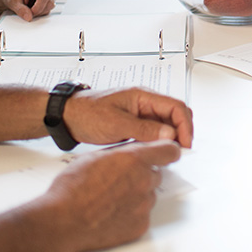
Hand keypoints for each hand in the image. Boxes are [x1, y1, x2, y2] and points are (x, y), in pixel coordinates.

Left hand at [0, 0, 57, 20]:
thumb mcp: (12, 2)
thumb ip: (21, 10)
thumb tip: (29, 17)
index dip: (39, 7)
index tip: (30, 14)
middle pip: (50, 1)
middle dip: (39, 10)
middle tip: (27, 12)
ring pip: (51, 4)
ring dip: (41, 10)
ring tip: (29, 7)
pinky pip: (50, 5)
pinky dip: (42, 9)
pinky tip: (34, 6)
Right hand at [43, 140, 182, 251]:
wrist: (64, 221)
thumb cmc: (73, 189)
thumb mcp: (94, 157)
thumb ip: (119, 153)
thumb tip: (129, 153)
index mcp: (135, 160)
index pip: (169, 151)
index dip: (167, 152)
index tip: (164, 154)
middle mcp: (144, 182)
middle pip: (155, 175)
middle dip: (142, 176)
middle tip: (119, 181)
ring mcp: (144, 206)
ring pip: (148, 196)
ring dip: (136, 196)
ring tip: (110, 200)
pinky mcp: (140, 226)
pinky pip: (141, 216)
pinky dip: (130, 215)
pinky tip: (111, 214)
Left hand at [66, 88, 193, 147]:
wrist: (67, 116)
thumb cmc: (87, 114)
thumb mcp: (116, 124)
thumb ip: (144, 130)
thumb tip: (169, 135)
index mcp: (143, 96)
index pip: (176, 107)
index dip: (185, 126)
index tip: (185, 145)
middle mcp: (145, 103)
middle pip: (175, 114)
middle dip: (182, 132)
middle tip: (180, 152)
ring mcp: (140, 113)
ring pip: (166, 124)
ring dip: (170, 138)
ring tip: (167, 154)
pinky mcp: (134, 124)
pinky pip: (154, 131)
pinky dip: (158, 141)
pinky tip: (154, 152)